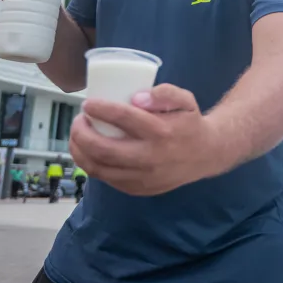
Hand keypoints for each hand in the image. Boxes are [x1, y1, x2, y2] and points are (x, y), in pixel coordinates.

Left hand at [69, 85, 219, 196]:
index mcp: (161, 132)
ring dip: (80, 151)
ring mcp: (142, 177)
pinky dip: (91, 165)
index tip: (88, 103)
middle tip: (78, 120)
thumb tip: (136, 98)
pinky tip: (87, 153)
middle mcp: (150, 157)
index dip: (99, 109)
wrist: (206, 155)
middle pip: (103, 148)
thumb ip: (165, 93)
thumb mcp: (186, 100)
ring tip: (76, 136)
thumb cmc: (190, 122)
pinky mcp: (138, 189)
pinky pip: (107, 179)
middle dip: (81, 133)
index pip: (123, 118)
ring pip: (99, 168)